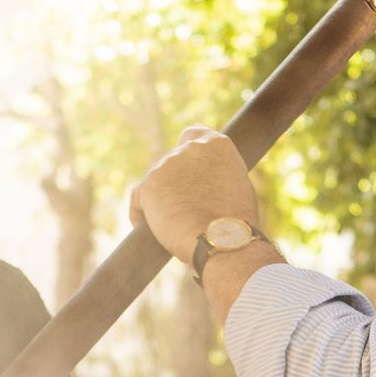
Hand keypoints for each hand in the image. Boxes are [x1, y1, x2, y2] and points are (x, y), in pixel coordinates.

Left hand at [128, 126, 259, 263]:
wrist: (221, 241)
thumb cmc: (236, 223)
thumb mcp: (237, 185)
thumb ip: (218, 173)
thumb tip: (206, 180)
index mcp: (216, 144)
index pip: (194, 134)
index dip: (188, 152)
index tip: (188, 168)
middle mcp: (190, 148)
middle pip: (173, 161)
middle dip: (175, 181)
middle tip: (185, 208)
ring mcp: (167, 164)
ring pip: (157, 181)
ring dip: (161, 198)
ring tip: (173, 225)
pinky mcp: (148, 185)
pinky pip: (138, 199)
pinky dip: (142, 213)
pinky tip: (149, 228)